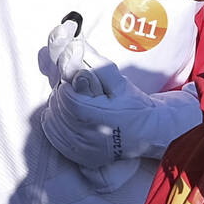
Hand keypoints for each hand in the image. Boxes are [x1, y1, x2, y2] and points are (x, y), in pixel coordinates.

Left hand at [41, 49, 200, 170]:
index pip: (68, 100)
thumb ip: (96, 65)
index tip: (72, 85)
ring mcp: (85, 150)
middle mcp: (90, 137)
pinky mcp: (82, 158)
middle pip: (58, 111)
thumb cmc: (135, 105)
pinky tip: (65, 117)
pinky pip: (56, 139)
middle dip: (61, 97)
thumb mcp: (119, 82)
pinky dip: (54, 125)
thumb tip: (75, 45)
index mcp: (100, 117)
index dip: (66, 89)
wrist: (149, 133)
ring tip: (70, 104)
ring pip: (54, 125)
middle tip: (72, 92)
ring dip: (56, 110)